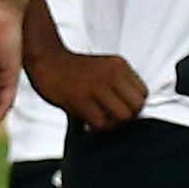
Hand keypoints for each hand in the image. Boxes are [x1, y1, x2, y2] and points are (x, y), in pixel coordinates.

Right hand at [29, 46, 145, 132]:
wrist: (45, 60)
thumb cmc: (74, 69)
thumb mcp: (103, 67)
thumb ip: (120, 84)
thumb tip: (133, 111)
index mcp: (119, 65)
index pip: (143, 93)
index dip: (133, 105)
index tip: (119, 106)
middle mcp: (111, 74)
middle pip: (137, 107)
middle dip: (125, 117)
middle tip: (110, 116)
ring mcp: (96, 87)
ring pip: (123, 117)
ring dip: (112, 123)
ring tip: (98, 118)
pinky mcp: (81, 100)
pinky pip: (102, 123)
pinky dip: (96, 127)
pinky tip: (87, 121)